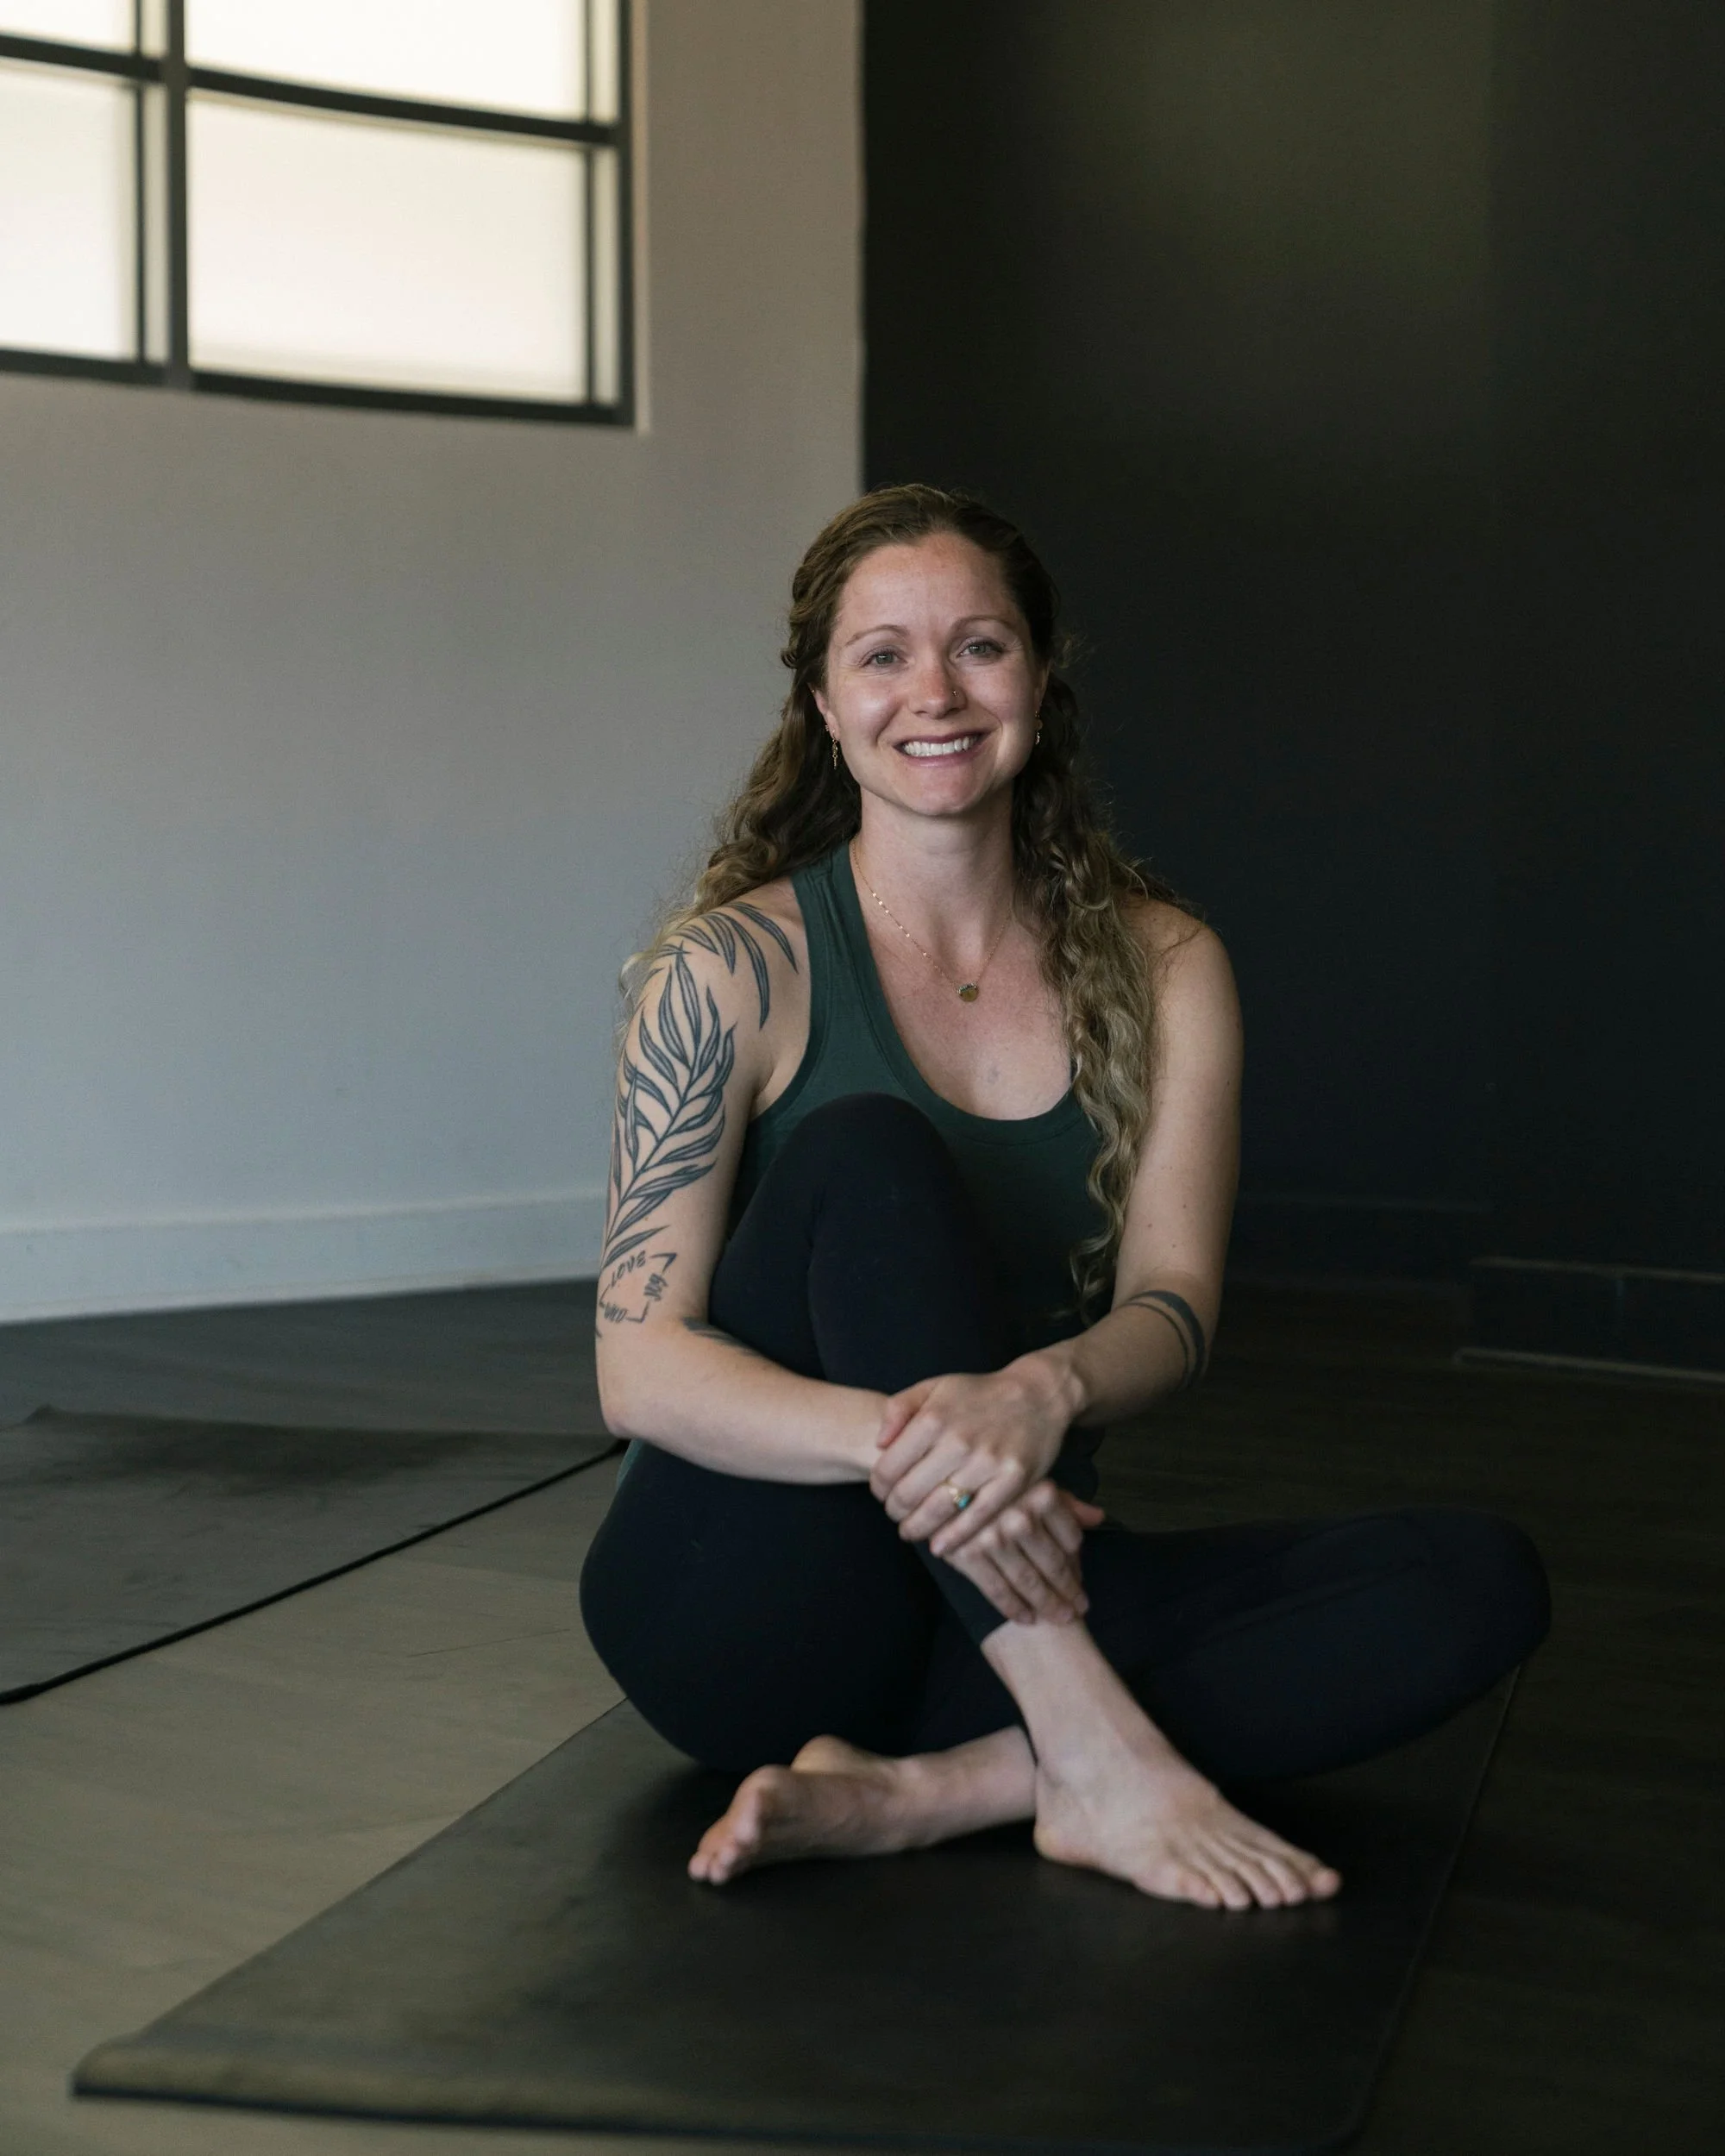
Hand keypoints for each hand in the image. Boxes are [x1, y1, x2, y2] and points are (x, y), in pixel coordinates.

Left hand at [869, 1356, 1077, 1553]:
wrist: (1037, 1395)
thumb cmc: (979, 1394)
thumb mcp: (934, 1387)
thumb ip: (898, 1408)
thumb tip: (878, 1443)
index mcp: (933, 1419)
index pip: (889, 1467)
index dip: (879, 1487)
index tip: (881, 1492)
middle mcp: (958, 1441)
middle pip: (910, 1493)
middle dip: (894, 1510)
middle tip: (895, 1513)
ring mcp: (988, 1463)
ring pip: (940, 1510)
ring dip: (918, 1527)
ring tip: (910, 1531)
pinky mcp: (1013, 1481)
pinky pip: (977, 1518)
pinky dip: (954, 1538)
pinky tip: (939, 1546)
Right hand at [937, 1482, 1105, 1624]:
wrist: (937, 1482)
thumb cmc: (994, 1484)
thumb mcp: (1031, 1482)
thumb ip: (1066, 1503)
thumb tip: (1099, 1518)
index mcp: (1040, 1494)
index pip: (1071, 1538)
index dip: (1078, 1562)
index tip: (1082, 1579)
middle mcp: (1018, 1514)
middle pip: (1053, 1563)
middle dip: (1069, 1591)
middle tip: (1080, 1609)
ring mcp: (991, 1536)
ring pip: (1028, 1581)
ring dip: (1048, 1604)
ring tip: (1062, 1619)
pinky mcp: (965, 1554)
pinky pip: (996, 1589)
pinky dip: (1013, 1608)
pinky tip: (1027, 1619)